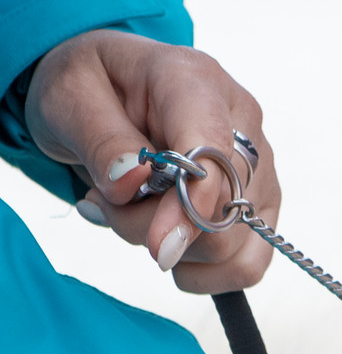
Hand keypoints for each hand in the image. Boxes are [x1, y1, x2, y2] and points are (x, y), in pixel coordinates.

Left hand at [25, 29, 280, 292]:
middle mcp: (243, 123)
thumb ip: (102, 141)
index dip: (192, 206)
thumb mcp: (70, 98)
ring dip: (175, 249)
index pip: (215, 155)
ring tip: (133, 213)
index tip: (161, 247)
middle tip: (108, 204)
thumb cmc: (90, 87)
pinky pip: (248, 264)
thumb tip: (134, 185)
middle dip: (157, 228)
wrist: (106, 91)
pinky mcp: (261, 204)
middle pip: (225, 211)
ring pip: (236, 245)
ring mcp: (260, 167)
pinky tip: (167, 241)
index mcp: (196, 82)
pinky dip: (202, 271)